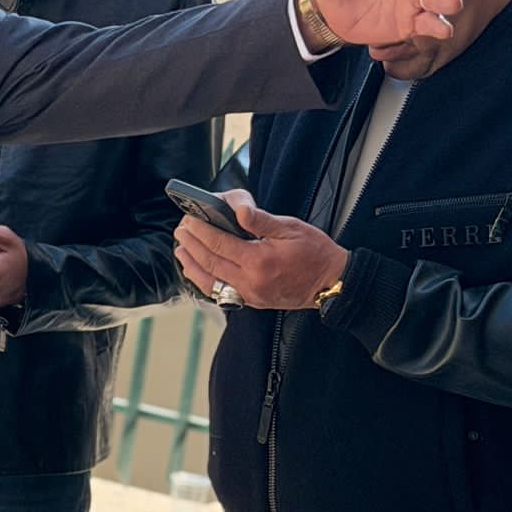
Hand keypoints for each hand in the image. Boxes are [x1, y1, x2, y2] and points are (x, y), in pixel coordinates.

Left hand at [175, 191, 348, 310]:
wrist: (331, 283)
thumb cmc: (316, 253)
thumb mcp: (291, 228)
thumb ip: (260, 220)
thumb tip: (238, 211)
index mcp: (259, 261)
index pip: (219, 244)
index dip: (200, 230)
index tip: (189, 219)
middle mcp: (250, 282)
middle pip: (209, 262)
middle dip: (191, 245)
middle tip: (180, 230)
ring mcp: (249, 294)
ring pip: (209, 281)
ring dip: (191, 265)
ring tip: (181, 250)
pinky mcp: (251, 301)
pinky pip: (219, 292)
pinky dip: (204, 280)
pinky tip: (197, 271)